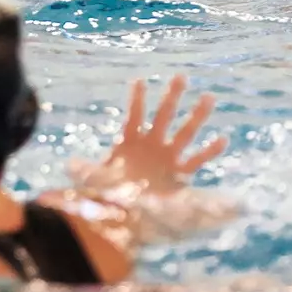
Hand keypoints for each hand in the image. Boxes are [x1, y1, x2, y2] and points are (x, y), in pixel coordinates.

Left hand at [74, 76, 227, 196]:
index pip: (134, 116)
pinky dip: (209, 151)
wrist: (125, 215)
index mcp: (130, 142)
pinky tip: (222, 139)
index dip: (136, 99)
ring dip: (196, 116)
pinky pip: (196, 160)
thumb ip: (84, 170)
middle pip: (163, 116)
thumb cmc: (108, 194)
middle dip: (172, 97)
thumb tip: (69, 164)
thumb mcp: (93, 179)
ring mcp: (167, 158)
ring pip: (184, 132)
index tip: (140, 79)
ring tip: (208, 97)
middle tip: (182, 76)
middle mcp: (151, 146)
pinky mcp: (178, 175)